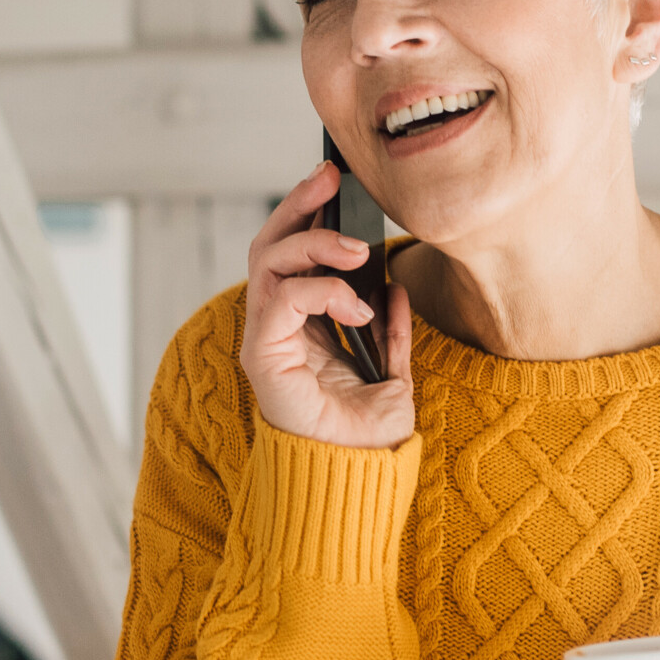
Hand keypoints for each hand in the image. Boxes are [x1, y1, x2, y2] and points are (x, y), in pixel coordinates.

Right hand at [239, 161, 413, 448]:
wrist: (356, 480)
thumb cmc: (366, 437)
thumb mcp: (392, 373)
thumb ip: (392, 331)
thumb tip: (397, 287)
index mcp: (301, 327)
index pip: (291, 255)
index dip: (309, 214)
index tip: (337, 182)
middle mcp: (275, 327)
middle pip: (270, 245)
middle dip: (299, 205)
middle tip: (331, 179)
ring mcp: (265, 340)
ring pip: (268, 263)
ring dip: (314, 244)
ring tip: (358, 250)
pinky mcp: (262, 357)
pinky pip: (281, 301)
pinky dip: (321, 292)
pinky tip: (357, 306)